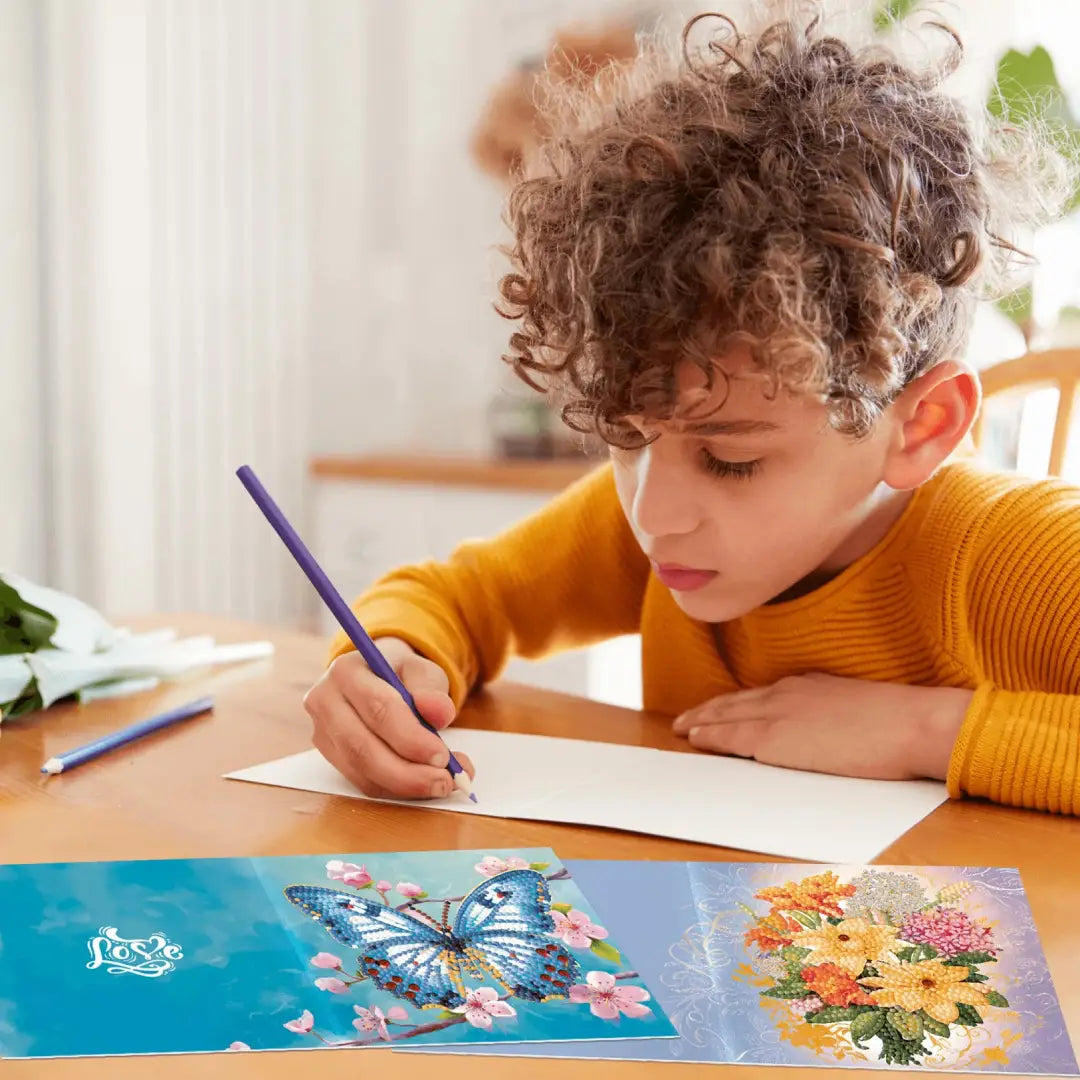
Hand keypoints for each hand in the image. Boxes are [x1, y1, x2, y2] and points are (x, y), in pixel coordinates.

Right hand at [303, 637, 473, 799]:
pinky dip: (397, 789)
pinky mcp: (331, 756)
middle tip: (444, 781)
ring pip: (361, 772)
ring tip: (441, 783)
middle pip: (362, 749)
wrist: (376, 677)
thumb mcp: (422, 668)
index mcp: (346, 671)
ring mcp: (324, 732)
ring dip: (405, 786)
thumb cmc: (399, 672)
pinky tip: (423, 784)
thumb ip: (431, 687)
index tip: (442, 756)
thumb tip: (440, 713)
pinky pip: (363, 782)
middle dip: (407, 773)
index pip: (378, 710)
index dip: (411, 737)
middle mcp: (326, 702)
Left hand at [671, 673, 972, 780]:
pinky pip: (732, 736)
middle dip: (708, 710)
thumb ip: (833, 713)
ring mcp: (779, 713)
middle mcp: (787, 693)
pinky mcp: (776, 739)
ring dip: (702, 722)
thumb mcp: (857, 708)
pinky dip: (711, 736)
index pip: (760, 695)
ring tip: (682, 729)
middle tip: (685, 719)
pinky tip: (696, 739)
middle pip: (736, 702)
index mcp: (808, 685)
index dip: (734, 704)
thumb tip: (826, 726)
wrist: (912, 724)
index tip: (718, 708)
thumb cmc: (899, 723)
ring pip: (728, 716)